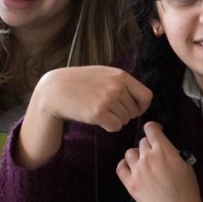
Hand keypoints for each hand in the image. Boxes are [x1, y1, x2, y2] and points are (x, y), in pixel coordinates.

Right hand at [15, 66, 152, 168]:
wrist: (56, 90)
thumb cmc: (81, 83)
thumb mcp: (104, 74)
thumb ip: (122, 83)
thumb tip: (144, 101)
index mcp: (121, 75)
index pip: (146, 96)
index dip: (141, 106)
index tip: (133, 109)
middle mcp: (117, 86)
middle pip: (134, 111)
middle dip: (124, 114)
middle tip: (107, 109)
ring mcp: (107, 99)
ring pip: (124, 120)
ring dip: (114, 120)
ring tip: (98, 110)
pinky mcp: (98, 113)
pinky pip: (115, 127)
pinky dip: (108, 126)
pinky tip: (96, 118)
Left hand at [116, 122, 201, 201]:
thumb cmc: (187, 190)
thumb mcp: (186, 165)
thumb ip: (173, 153)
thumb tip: (164, 150)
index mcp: (164, 150)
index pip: (150, 128)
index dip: (153, 128)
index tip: (156, 132)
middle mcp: (147, 157)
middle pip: (141, 142)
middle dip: (149, 146)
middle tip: (155, 156)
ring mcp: (136, 170)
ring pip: (130, 153)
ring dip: (137, 156)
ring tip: (144, 164)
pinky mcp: (130, 183)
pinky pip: (121, 167)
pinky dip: (125, 165)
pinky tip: (131, 169)